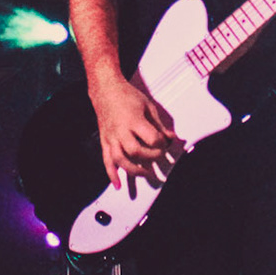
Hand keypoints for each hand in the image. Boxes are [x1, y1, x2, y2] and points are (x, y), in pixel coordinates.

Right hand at [91, 76, 177, 194]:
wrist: (106, 89)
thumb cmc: (127, 95)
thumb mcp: (148, 106)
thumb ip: (159, 124)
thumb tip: (171, 137)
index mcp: (133, 120)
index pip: (152, 138)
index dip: (162, 143)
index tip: (166, 142)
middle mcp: (121, 130)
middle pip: (136, 151)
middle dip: (151, 156)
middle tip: (158, 155)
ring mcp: (111, 137)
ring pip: (120, 159)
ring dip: (134, 170)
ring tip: (145, 174)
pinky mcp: (104, 141)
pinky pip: (107, 160)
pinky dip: (112, 174)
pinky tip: (118, 184)